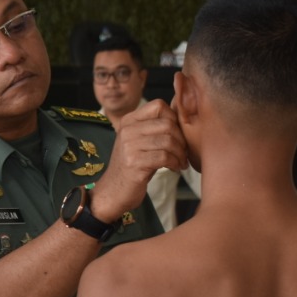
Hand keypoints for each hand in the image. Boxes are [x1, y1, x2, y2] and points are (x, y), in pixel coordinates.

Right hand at [90, 100, 186, 222]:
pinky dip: (175, 163)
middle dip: (181, 139)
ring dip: (180, 153)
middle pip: (167, 124)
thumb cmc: (132, 166)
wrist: (113, 190)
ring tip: (180, 162)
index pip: (158, 105)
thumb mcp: (139, 141)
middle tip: (183, 152)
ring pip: (168, 141)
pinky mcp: (134, 163)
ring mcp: (129, 146)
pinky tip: (175, 168)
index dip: (174, 118)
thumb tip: (183, 117)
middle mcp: (127, 130)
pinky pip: (164, 157)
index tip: (178, 135)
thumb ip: (153, 128)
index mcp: (128, 121)